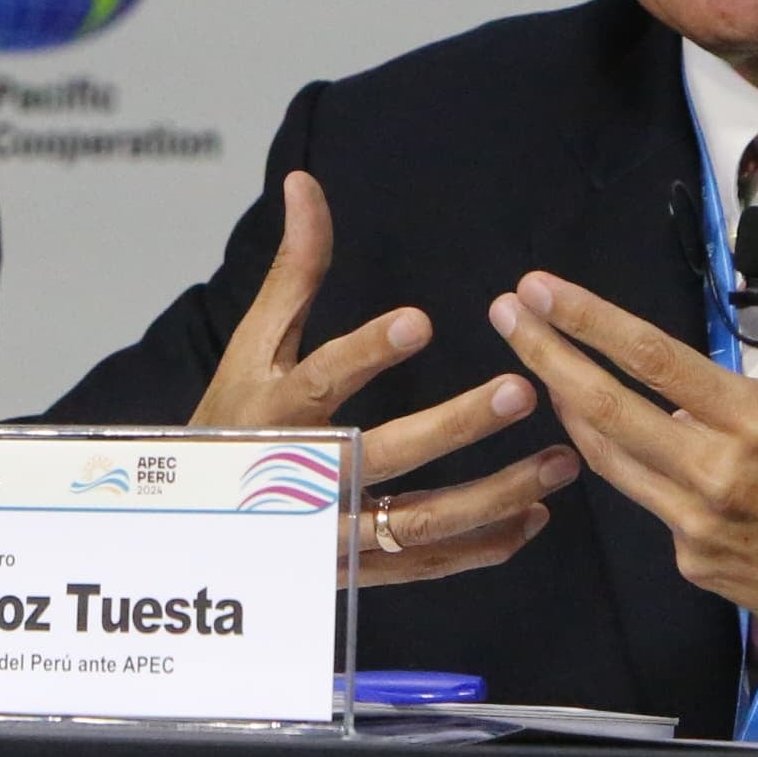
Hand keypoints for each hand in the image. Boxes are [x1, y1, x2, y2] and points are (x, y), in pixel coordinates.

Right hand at [195, 170, 577, 587]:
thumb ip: (294, 270)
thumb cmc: (234, 418)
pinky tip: (535, 515)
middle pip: (385, 456)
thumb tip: (308, 184)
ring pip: (421, 520)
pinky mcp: (355, 572)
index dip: (365, 353)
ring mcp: (331, 534)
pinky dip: (483, 545)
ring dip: (497, 492)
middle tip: (522, 390)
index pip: (321, 382)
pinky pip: (427, 563)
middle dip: (457, 425)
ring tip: (560, 460)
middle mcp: (301, 480)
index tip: (419, 321)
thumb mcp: (254, 344)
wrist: (196, 524)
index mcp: (273, 414)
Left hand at [487, 192, 757, 676]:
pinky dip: (641, 468)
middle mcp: (717, 474)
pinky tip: (642, 445)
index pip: (651, 358)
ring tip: (543, 370)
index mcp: (757, 420)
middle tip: (504, 314)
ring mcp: (699, 527)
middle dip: (545, 357)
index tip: (537, 287)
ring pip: (612, 461)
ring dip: (572, 411)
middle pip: (605, 410)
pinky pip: (651, 506)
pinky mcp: (696, 566)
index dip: (586, 319)